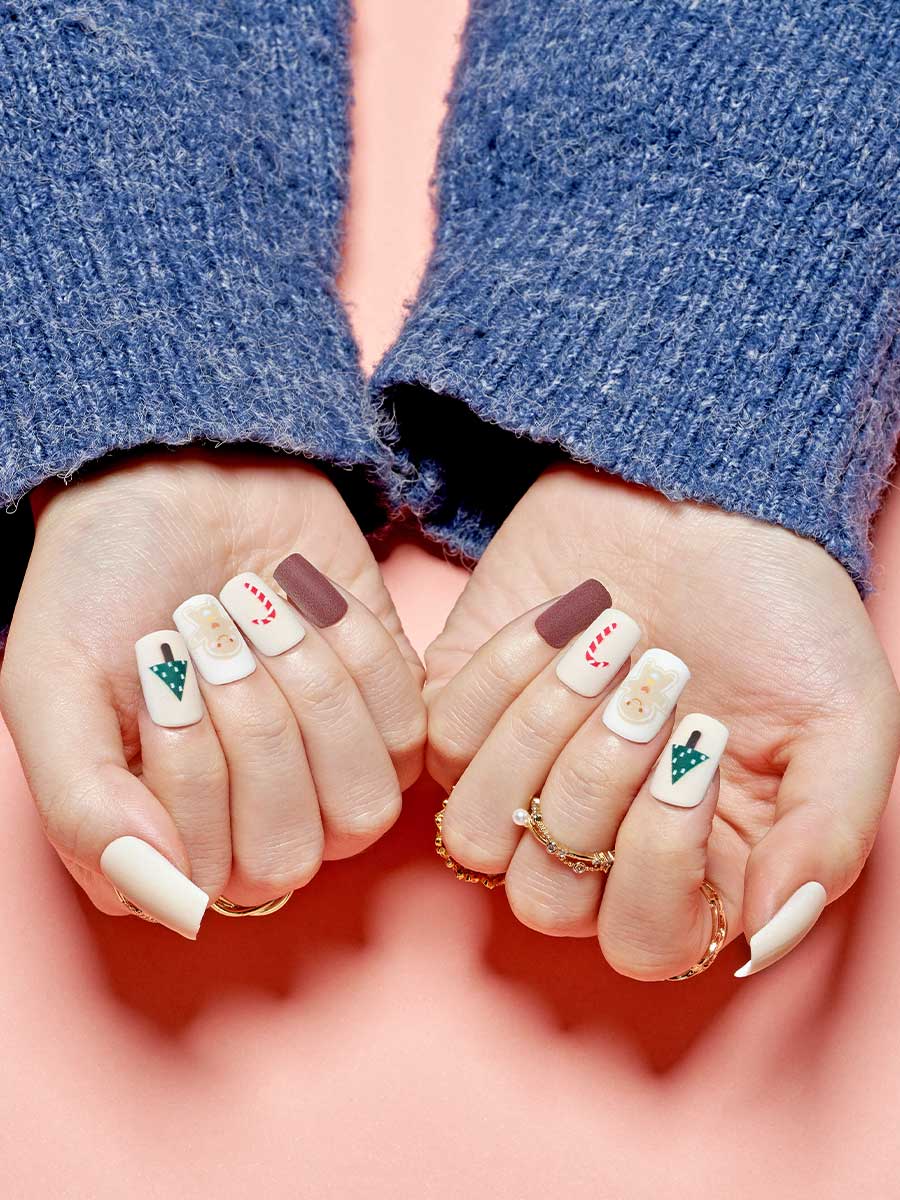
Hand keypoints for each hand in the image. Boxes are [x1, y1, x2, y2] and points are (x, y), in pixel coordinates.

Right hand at [0, 449, 424, 936]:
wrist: (183, 482)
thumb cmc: (106, 583)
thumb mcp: (51, 689)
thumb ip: (83, 808)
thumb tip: (164, 897)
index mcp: (165, 840)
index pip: (206, 876)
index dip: (190, 771)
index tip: (157, 670)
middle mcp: (255, 828)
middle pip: (290, 852)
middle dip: (252, 727)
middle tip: (213, 636)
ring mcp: (330, 776)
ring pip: (362, 805)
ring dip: (311, 691)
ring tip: (260, 612)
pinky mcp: (390, 715)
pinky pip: (408, 731)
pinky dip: (357, 652)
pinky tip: (310, 602)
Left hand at [425, 464, 899, 978]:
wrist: (704, 498)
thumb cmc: (780, 613)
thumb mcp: (844, 721)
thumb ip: (825, 840)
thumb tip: (763, 938)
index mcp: (689, 864)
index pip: (642, 944)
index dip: (658, 866)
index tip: (699, 751)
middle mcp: (595, 839)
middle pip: (545, 899)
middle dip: (599, 781)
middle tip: (658, 679)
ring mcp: (521, 779)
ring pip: (475, 834)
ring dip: (543, 731)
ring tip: (611, 643)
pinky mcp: (464, 710)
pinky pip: (442, 740)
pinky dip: (503, 671)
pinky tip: (567, 616)